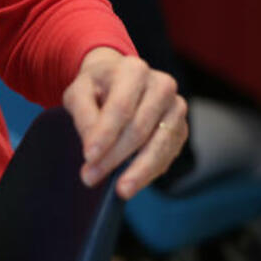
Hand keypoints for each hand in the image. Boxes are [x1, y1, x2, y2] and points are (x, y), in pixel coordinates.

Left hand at [62, 46, 187, 197]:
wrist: (117, 80)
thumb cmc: (96, 87)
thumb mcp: (78, 92)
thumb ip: (83, 115)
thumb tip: (94, 149)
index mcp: (134, 70)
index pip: (120, 107)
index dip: (105, 135)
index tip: (88, 157)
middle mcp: (161, 86)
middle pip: (139, 129)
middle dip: (115, 157)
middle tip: (91, 177)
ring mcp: (176, 108)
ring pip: (159, 145)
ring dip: (137, 171)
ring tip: (119, 191)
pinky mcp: (181, 128)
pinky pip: (167, 155)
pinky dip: (149, 171)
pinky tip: (132, 182)